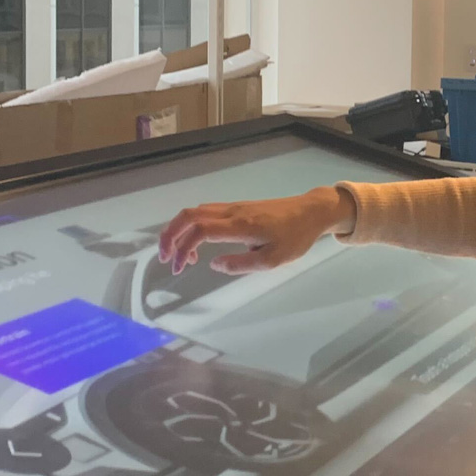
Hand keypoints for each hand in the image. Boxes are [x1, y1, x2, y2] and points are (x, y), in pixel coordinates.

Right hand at [157, 186, 352, 275]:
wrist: (310, 211)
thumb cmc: (295, 238)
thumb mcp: (272, 259)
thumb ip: (241, 264)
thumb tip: (214, 265)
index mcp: (239, 226)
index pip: (200, 231)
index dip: (183, 248)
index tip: (179, 268)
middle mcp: (231, 212)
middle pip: (188, 216)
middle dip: (170, 236)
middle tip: (165, 259)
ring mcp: (232, 207)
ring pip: (194, 212)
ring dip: (179, 231)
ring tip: (180, 256)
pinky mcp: (236, 208)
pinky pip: (204, 213)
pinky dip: (191, 227)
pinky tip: (196, 244)